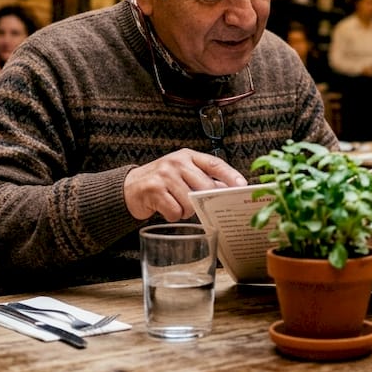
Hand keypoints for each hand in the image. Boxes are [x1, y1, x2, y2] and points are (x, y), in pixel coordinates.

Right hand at [123, 149, 247, 221]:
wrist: (130, 188)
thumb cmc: (162, 182)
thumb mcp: (182, 173)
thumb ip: (203, 178)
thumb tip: (229, 190)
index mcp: (188, 156)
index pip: (214, 163)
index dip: (230, 175)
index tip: (242, 186)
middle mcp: (176, 162)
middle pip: (204, 186)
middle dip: (203, 201)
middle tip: (196, 205)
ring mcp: (164, 174)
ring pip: (190, 202)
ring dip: (186, 211)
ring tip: (176, 205)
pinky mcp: (153, 190)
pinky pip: (175, 211)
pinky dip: (173, 215)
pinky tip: (166, 209)